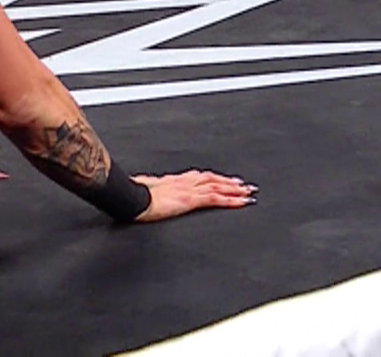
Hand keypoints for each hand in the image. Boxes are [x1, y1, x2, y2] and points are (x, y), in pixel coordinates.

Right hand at [133, 171, 257, 221]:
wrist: (131, 198)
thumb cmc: (134, 196)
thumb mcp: (144, 190)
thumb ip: (149, 189)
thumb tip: (143, 189)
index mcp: (175, 180)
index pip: (200, 177)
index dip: (213, 178)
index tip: (223, 180)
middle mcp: (185, 181)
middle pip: (213, 179)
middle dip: (229, 182)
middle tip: (245, 185)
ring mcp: (189, 189)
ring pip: (218, 187)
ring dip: (235, 190)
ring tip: (248, 193)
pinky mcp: (191, 199)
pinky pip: (216, 198)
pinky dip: (231, 200)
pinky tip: (242, 202)